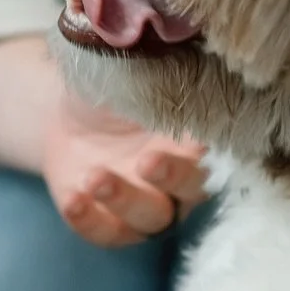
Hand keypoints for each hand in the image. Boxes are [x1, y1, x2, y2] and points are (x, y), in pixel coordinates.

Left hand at [43, 89, 207, 247]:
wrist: (69, 110)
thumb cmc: (117, 86)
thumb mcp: (138, 73)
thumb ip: (165, 76)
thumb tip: (182, 56)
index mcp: (198, 140)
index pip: (220, 150)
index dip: (210, 149)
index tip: (195, 137)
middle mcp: (182, 179)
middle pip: (193, 189)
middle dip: (174, 177)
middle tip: (148, 161)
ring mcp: (146, 205)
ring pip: (151, 219)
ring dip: (125, 201)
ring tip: (95, 177)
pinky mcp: (109, 222)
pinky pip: (106, 233)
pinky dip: (90, 221)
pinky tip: (73, 199)